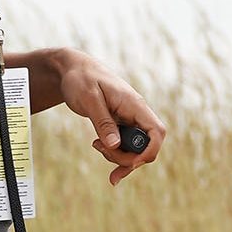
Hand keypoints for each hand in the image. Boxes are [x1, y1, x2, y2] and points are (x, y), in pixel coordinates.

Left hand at [56, 50, 167, 184]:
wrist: (75, 69)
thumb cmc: (81, 79)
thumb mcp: (89, 99)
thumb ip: (103, 122)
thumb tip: (115, 145)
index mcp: (135, 104)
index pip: (157, 131)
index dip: (149, 151)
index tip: (130, 162)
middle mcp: (136, 113)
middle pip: (146, 146)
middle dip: (127, 157)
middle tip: (101, 150)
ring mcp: (129, 120)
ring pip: (135, 148)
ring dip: (118, 156)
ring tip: (96, 146)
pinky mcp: (120, 124)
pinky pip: (124, 145)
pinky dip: (115, 152)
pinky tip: (100, 149)